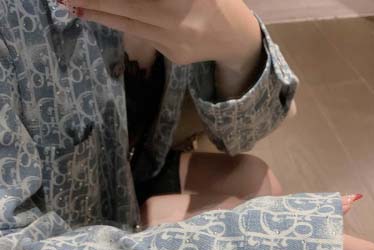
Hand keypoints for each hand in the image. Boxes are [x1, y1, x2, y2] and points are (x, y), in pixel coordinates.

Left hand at [66, 0, 261, 67]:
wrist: (235, 37)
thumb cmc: (214, 1)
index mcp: (184, 0)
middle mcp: (179, 21)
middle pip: (128, 8)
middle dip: (95, 1)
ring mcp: (175, 43)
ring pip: (130, 25)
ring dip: (100, 14)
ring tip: (74, 5)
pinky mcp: (173, 56)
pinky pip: (142, 34)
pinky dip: (121, 23)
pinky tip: (104, 15)